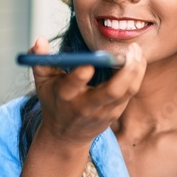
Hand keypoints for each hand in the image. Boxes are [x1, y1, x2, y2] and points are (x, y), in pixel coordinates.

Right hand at [28, 36, 145, 150]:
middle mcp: (86, 106)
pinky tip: (137, 60)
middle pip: (112, 91)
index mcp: (65, 96)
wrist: (66, 136)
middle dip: (125, 70)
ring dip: (136, 70)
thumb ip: (40, 60)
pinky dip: (137, 75)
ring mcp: (104, 112)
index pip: (74, 85)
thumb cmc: (54, 102)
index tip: (91, 60)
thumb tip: (39, 40)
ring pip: (127, 92)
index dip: (82, 74)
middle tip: (130, 49)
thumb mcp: (42, 82)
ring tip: (136, 50)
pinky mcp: (115, 113)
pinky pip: (130, 93)